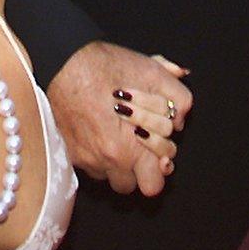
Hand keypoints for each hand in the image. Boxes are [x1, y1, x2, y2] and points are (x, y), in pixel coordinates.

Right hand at [47, 41, 191, 195]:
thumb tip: (181, 117)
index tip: (158, 152)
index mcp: (131, 148)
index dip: (159, 167)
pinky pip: (90, 166)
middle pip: (131, 186)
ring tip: (119, 136)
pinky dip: (97, 154)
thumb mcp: (154, 73)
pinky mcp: (70, 152)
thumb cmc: (108, 67)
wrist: (67, 63)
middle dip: (138, 169)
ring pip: (108, 177)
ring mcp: (86, 159)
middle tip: (139, 143)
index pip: (154, 185)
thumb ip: (178, 96)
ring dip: (116, 164)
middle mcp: (107, 161)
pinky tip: (100, 130)